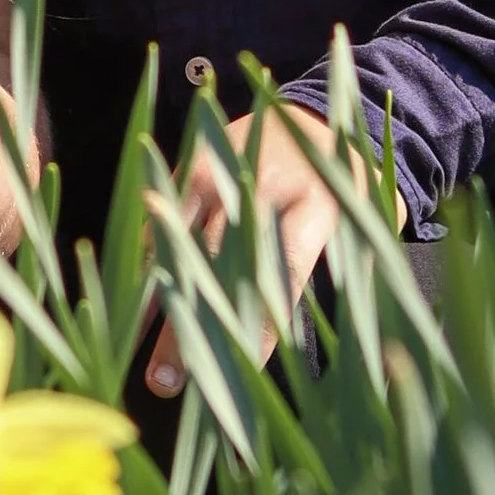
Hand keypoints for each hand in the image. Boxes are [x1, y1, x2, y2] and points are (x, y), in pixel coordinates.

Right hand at [145, 102, 386, 397]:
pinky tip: (128, 305)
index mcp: (316, 201)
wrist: (318, 111)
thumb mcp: (366, 220)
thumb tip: (345, 343)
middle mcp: (262, 183)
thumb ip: (350, 268)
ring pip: (177, 242)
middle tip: (165, 383)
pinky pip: (160, 218)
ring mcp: (219, 170)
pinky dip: (143, 262)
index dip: (257, 328)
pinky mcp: (190, 164)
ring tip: (132, 353)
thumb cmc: (348, 185)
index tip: (236, 374)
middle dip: (188, 328)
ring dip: (152, 301)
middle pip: (218, 265)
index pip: (282, 273)